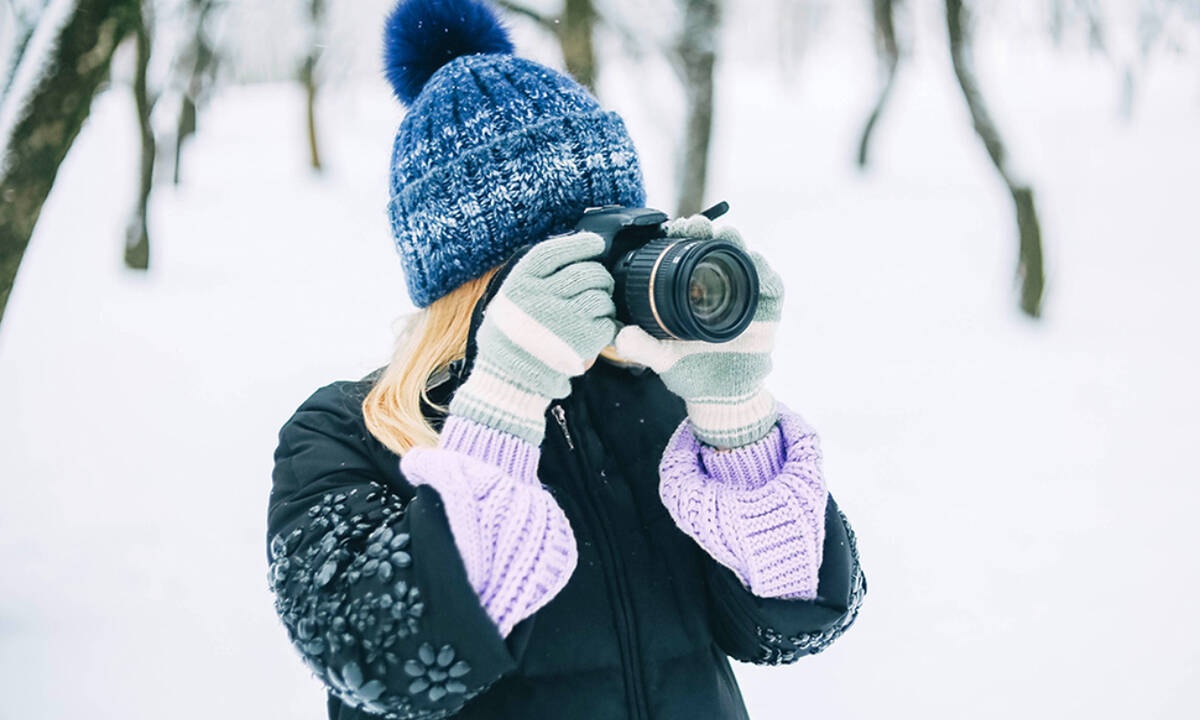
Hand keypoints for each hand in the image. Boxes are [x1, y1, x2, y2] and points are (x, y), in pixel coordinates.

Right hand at [450, 232, 616, 443]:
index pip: (555, 252)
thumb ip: (534, 282)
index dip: (580, 244)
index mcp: (520, 284)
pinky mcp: (583, 340)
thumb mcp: (508, 303)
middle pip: (586, 272)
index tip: (595, 243)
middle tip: (600, 284)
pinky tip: (595, 332)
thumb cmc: (509, 342)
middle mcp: (541, 297)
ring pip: (600, 296)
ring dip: (604, 302)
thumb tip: (571, 258)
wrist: (509, 383)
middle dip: (599, 276)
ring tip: (594, 312)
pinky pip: (608, 323)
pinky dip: (607, 326)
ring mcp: (564, 318)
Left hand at [614, 215, 782, 447]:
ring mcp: (746, 296)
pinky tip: (753, 261)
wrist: (719, 396)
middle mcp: (721, 287)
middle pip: (719, 248)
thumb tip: (620, 336)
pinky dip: (764, 271)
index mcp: (694, 290)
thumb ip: (642, 347)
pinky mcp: (768, 310)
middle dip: (710, 232)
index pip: (691, 254)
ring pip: (746, 259)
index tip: (672, 227)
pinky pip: (771, 285)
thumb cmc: (690, 371)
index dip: (684, 237)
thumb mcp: (661, 358)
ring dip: (736, 244)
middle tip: (695, 225)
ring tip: (724, 234)